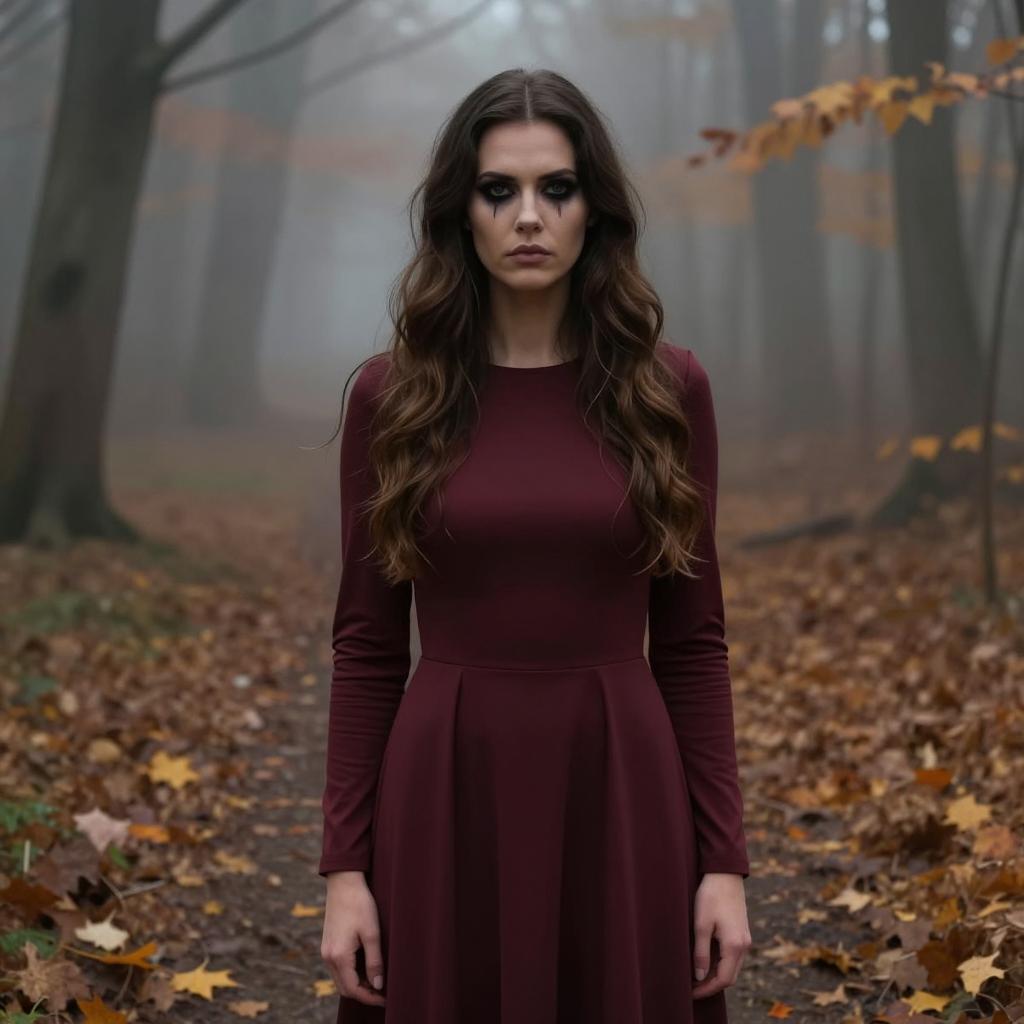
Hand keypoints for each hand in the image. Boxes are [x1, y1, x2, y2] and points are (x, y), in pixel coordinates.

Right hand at [320, 871, 386, 1005]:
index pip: (353, 989)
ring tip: (376, 979)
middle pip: (344, 988)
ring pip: (340, 978)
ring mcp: (326, 950)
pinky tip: (365, 966)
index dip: (370, 998)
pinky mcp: (327, 944)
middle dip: (363, 993)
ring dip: (357, 983)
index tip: (385, 998)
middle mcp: (328, 957)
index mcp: (339, 956)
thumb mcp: (372, 933)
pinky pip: (337, 967)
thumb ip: (375, 961)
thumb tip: (377, 985)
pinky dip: (350, 973)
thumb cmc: (360, 904)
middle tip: (382, 992)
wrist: (343, 882)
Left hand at [691, 872, 750, 999]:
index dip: (707, 989)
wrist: (725, 873)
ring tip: (695, 974)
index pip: (723, 980)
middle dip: (711, 985)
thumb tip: (699, 976)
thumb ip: (701, 952)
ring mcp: (745, 939)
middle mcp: (744, 945)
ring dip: (716, 974)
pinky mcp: (742, 932)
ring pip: (732, 967)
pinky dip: (721, 963)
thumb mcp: (701, 924)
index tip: (690, 992)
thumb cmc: (711, 896)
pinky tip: (706, 959)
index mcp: (734, 946)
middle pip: (730, 977)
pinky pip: (733, 956)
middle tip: (691, 987)